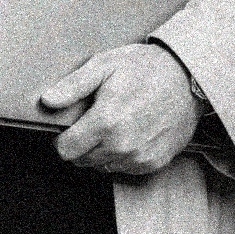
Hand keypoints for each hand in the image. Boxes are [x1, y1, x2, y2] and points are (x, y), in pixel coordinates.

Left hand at [40, 43, 202, 175]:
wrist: (187, 77)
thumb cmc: (145, 67)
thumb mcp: (105, 64)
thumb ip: (74, 86)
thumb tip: (48, 100)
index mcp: (106, 121)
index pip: (66, 150)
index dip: (62, 139)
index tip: (68, 127)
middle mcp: (122, 145)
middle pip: (82, 161)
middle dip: (81, 143)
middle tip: (93, 120)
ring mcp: (139, 157)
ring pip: (103, 166)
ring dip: (101, 151)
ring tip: (113, 123)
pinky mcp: (154, 163)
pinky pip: (125, 168)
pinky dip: (121, 155)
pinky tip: (129, 132)